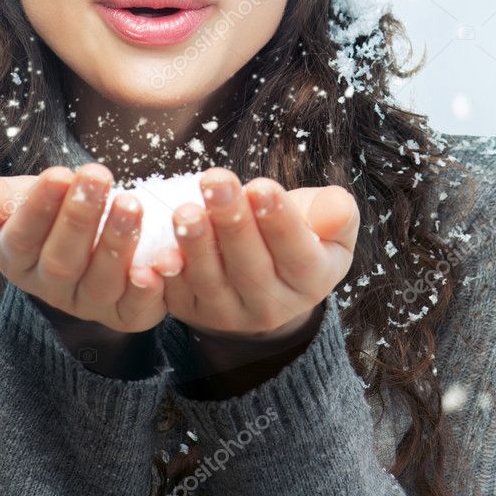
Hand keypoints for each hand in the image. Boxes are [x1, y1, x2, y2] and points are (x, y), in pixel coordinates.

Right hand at [0, 163, 165, 333]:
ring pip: (101, 282)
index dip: (39, 208)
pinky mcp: (126, 313)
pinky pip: (135, 310)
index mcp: (16, 259)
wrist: (88, 231)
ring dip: (116, 243)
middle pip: (62, 260)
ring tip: (130, 202)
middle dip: (80, 217)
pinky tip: (155, 265)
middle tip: (97, 176)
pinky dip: (146, 291)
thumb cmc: (48, 209)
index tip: (59, 174)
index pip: (21, 238)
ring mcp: (89, 304)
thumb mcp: (14, 198)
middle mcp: (51, 288)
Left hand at [150, 168, 358, 342]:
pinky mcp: (192, 311)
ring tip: (185, 210)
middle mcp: (271, 307)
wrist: (266, 274)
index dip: (279, 221)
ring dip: (195, 244)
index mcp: (310, 281)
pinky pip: (177, 294)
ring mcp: (229, 313)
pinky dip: (167, 273)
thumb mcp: (329, 224)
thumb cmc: (299, 234)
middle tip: (215, 182)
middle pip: (250, 266)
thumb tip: (337, 209)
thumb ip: (337, 214)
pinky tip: (159, 251)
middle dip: (231, 221)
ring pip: (211, 280)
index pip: (297, 253)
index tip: (262, 187)